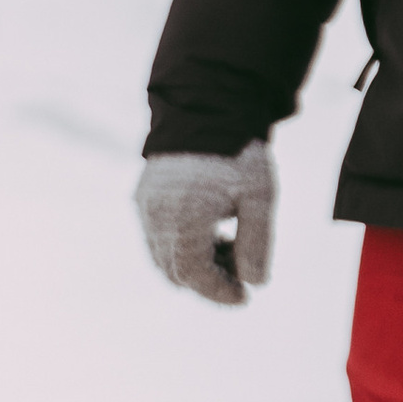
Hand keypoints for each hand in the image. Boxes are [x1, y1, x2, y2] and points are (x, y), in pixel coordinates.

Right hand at [137, 142, 275, 305]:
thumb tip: (255, 283)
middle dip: (208, 280)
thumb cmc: (238, 151)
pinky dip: (182, 245)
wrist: (206, 105)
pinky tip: (211, 227)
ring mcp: (145, 206)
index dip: (219, 292)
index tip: (245, 296)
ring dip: (195, 263)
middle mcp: (156, 216)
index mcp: (184, 217)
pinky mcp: (143, 197)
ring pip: (163, 257)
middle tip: (241, 268)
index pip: (194, 275)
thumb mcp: (259, 197)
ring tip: (229, 242)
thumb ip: (257, 243)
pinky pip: (156, 237)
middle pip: (175, 271)